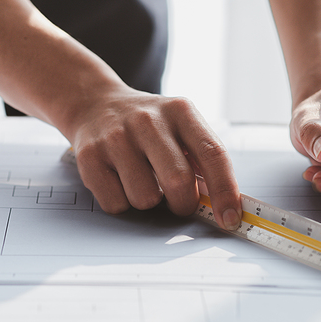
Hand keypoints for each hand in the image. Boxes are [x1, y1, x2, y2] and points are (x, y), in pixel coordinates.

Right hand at [68, 87, 242, 229]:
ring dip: (148, 202)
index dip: (225, 191)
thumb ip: (201, 159)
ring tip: (141, 180)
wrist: (94, 104)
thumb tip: (224, 203)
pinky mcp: (89, 156)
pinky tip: (119, 180)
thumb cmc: (145, 125)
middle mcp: (147, 120)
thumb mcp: (179, 126)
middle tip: (178, 200)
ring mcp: (116, 137)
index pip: (213, 153)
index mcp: (180, 111)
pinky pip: (115, 203)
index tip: (230, 217)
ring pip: (144, 199)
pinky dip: (121, 202)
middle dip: (182, 203)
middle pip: (178, 182)